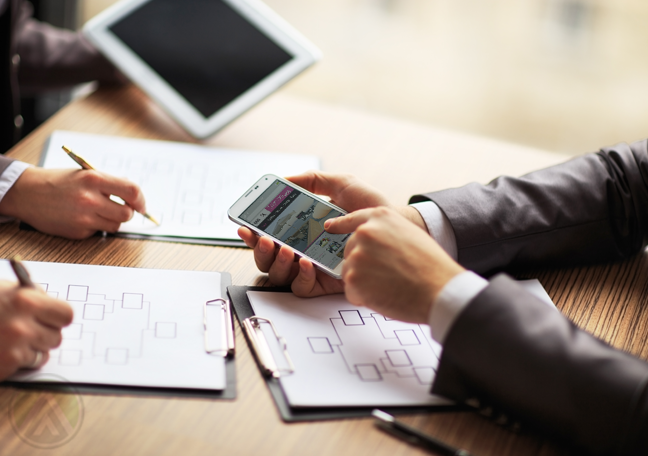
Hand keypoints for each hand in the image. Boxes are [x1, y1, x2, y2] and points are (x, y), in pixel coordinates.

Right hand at [0, 167, 146, 238]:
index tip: (141, 204)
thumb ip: (109, 183)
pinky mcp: (79, 231)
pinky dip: (96, 226)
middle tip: (119, 207)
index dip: (141, 200)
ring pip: (116, 225)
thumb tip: (134, 195)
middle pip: (127, 213)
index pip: (132, 191)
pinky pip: (99, 231)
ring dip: (112, 220)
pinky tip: (82, 217)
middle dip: (127, 211)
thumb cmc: (58, 182)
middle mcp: (90, 199)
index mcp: (94, 179)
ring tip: (98, 211)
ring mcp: (84, 217)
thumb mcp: (85, 174)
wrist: (28, 194)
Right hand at [0, 281, 72, 379]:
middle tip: (26, 329)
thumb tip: (51, 305)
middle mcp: (23, 326)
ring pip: (43, 354)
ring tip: (9, 339)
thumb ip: (30, 296)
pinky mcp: (5, 367)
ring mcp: (14, 350)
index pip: (66, 315)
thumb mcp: (2, 291)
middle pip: (56, 337)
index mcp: (26, 301)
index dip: (57, 317)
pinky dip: (17, 361)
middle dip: (44, 334)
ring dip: (31, 349)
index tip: (50, 318)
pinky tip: (1, 350)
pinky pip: (26, 366)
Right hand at [239, 171, 427, 296]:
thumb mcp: (342, 185)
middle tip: (265, 238)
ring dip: (276, 261)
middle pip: (268, 257)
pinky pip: (300, 288)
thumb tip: (285, 179)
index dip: (252, 233)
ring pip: (279, 274)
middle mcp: (303, 250)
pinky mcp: (325, 284)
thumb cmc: (371, 208)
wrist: (395, 228)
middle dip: (259, 249)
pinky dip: (298, 276)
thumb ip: (315, 179)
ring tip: (285, 247)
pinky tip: (305, 262)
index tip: (245, 226)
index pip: (269, 234)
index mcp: (302, 229)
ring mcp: (313, 268)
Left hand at [325, 207, 464, 322]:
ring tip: (390, 285)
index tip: (330, 227)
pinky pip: (351, 292)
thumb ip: (386, 232)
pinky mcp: (352, 278)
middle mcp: (365, 232)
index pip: (353, 219)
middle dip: (363, 265)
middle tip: (388, 275)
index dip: (341, 225)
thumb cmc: (430, 266)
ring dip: (365, 283)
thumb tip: (371, 241)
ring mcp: (357, 255)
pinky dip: (364, 298)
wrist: (438, 288)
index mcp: (380, 217)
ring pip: (350, 272)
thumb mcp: (410, 233)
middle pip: (350, 251)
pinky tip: (385, 296)